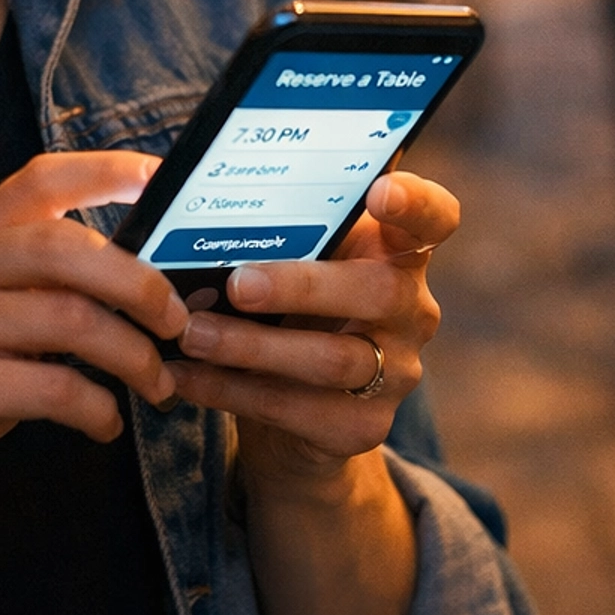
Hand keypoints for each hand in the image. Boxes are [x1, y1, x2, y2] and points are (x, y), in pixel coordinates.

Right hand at [0, 152, 187, 540]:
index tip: (161, 179)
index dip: (105, 172)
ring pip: (70, 320)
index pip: (39, 182)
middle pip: (66, 248)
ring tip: (158, 386)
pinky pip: (52, 389)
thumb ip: (37, 289)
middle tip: (178, 320)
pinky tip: (106, 425)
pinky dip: (97, 409)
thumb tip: (142, 282)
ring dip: (132, 357)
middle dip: (139, 283)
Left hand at [168, 171, 458, 489]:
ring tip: (192, 334)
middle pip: (378, 292)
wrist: (295, 416)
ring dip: (253, 346)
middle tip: (239, 284)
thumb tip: (180, 187)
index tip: (381, 191)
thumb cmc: (286, 310)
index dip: (418, 202)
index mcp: (398, 252)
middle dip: (302, 286)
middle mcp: (410, 310)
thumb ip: (272, 229)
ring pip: (334, 359)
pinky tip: (185, 377)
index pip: (435, 219)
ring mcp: (396, 373)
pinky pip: (298, 410)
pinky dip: (232, 391)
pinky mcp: (363, 426)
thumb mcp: (292, 263)